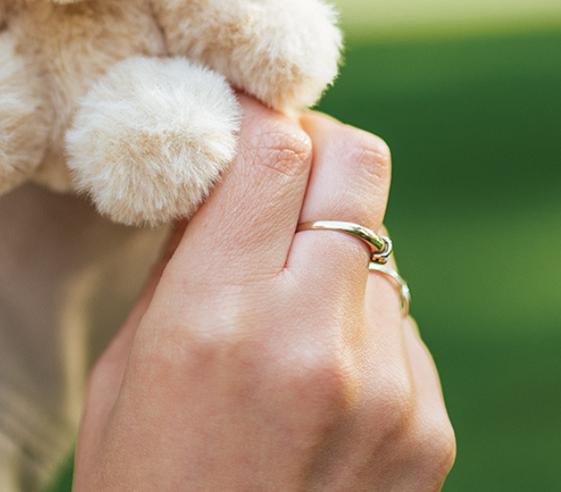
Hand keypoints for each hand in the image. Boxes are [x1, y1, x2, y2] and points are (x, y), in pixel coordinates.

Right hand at [71, 100, 454, 491]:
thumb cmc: (144, 484)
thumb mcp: (130, 360)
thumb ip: (188, 255)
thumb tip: (227, 167)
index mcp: (217, 314)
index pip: (275, 145)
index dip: (261, 109)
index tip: (244, 107)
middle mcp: (315, 335)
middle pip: (357, 162)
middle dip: (319, 148)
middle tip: (283, 171)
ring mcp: (388, 385)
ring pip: (381, 244)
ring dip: (337, 248)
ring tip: (290, 310)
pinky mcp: (430, 427)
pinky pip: (403, 324)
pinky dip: (362, 324)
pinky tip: (320, 381)